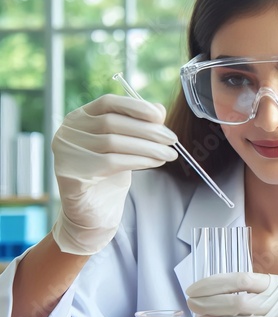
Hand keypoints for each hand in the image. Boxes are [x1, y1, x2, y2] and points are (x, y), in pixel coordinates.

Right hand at [51, 94, 177, 254]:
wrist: (93, 213)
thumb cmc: (109, 176)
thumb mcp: (125, 147)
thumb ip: (138, 126)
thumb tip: (159, 109)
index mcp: (79, 118)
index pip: (107, 102)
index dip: (135, 106)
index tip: (159, 116)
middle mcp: (68, 132)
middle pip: (113, 123)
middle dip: (148, 130)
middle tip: (172, 139)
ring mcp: (67, 152)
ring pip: (114, 142)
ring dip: (148, 147)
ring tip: (169, 154)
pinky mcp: (71, 174)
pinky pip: (112, 162)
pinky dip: (139, 161)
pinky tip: (155, 163)